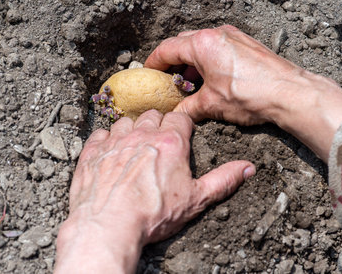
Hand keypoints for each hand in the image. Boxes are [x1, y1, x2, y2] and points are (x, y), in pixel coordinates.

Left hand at [55, 110, 254, 273]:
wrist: (109, 225)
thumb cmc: (153, 214)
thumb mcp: (196, 199)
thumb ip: (223, 180)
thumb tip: (247, 168)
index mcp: (170, 143)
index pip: (180, 119)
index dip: (182, 126)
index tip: (181, 135)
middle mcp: (142, 135)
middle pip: (153, 116)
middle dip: (158, 125)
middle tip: (158, 142)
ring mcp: (115, 141)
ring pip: (126, 121)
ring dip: (131, 130)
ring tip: (134, 147)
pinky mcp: (93, 151)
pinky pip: (100, 134)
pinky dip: (106, 140)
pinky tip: (110, 152)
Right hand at [145, 26, 341, 160]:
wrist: (291, 93)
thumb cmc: (251, 95)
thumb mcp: (211, 105)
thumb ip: (187, 109)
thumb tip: (175, 116)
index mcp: (202, 44)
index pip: (167, 49)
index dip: (154, 63)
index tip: (148, 73)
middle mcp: (216, 34)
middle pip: (182, 43)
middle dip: (172, 62)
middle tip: (167, 80)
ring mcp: (233, 36)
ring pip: (201, 44)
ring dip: (191, 62)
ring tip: (189, 83)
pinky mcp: (246, 43)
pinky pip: (218, 47)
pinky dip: (208, 60)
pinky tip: (211, 79)